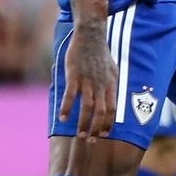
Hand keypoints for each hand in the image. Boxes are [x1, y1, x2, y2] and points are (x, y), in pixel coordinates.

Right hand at [57, 23, 118, 140]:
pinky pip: (70, 95)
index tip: (103, 135)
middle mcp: (101, 85)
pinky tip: (62, 118)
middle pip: (100, 112)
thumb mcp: (112, 69)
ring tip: (78, 134)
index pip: (112, 110)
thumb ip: (111, 85)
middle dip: (95, 129)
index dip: (108, 124)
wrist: (91, 35)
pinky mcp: (74, 75)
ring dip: (83, 123)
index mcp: (111, 85)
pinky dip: (66, 108)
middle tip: (89, 140)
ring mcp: (87, 81)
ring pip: (87, 107)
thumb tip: (113, 97)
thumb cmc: (100, 53)